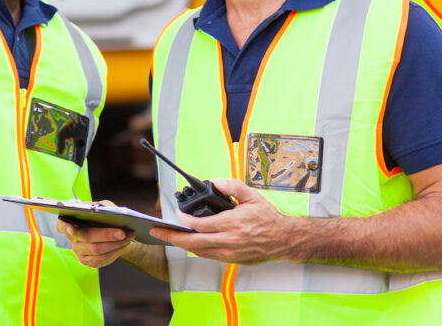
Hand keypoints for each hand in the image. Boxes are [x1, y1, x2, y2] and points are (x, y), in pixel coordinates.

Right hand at [57, 202, 134, 268]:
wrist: (113, 232)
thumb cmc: (104, 217)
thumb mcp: (102, 206)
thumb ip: (99, 207)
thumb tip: (103, 211)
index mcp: (70, 222)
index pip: (61, 225)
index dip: (65, 226)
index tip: (71, 227)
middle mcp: (72, 238)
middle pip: (86, 237)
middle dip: (106, 234)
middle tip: (122, 232)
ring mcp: (80, 252)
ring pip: (97, 250)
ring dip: (115, 243)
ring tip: (129, 237)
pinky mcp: (89, 262)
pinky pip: (103, 258)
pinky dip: (116, 251)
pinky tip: (124, 244)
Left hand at [149, 178, 292, 263]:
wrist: (285, 239)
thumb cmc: (269, 218)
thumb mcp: (253, 196)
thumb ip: (234, 186)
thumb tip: (217, 182)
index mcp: (231, 224)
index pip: (199, 225)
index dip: (183, 220)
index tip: (175, 213)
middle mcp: (228, 241)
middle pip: (193, 243)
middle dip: (172, 237)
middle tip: (156, 231)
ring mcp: (229, 253)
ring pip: (199, 251)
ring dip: (181, 244)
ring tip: (168, 236)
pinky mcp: (232, 259)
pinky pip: (208, 256)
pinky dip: (196, 249)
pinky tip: (188, 242)